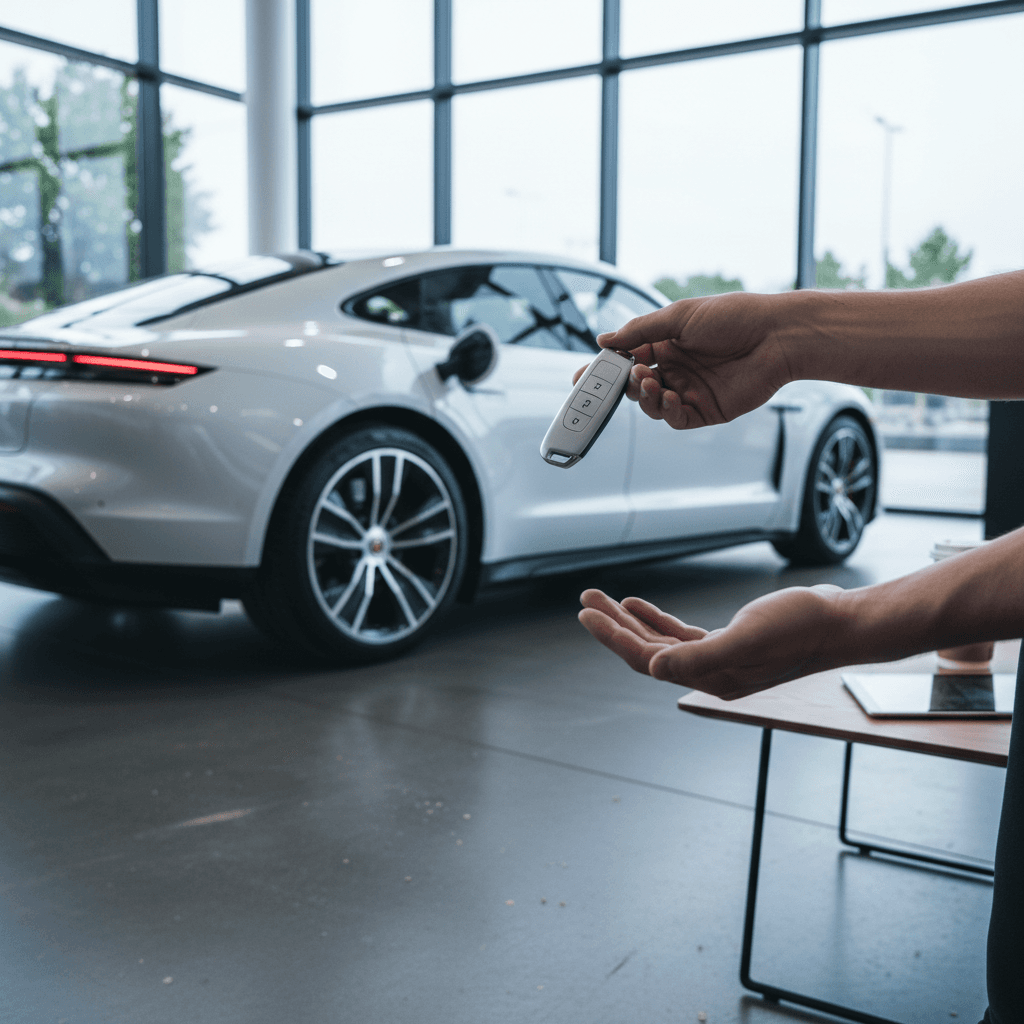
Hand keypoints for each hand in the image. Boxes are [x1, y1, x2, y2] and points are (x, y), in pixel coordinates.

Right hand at [573, 292, 792, 429]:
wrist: (777, 336)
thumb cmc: (734, 316)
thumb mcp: (679, 316)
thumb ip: (639, 332)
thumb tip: (604, 340)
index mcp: (666, 343)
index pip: (627, 359)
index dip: (604, 369)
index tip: (582, 378)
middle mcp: (676, 368)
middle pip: (636, 386)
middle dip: (622, 386)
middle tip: (617, 381)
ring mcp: (690, 391)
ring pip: (652, 405)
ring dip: (645, 396)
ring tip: (649, 382)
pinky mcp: (707, 410)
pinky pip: (676, 418)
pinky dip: (667, 410)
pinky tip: (670, 397)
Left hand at [579, 585, 843, 699]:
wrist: (841, 622)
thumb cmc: (800, 627)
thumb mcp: (747, 638)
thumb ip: (699, 656)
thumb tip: (653, 667)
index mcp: (710, 677)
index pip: (647, 660)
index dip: (614, 637)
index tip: (588, 614)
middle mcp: (710, 673)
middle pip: (647, 652)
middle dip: (614, 626)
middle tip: (586, 600)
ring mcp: (718, 660)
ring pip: (660, 642)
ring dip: (630, 622)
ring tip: (602, 600)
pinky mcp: (729, 643)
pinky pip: (680, 635)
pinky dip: (656, 619)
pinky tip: (639, 604)